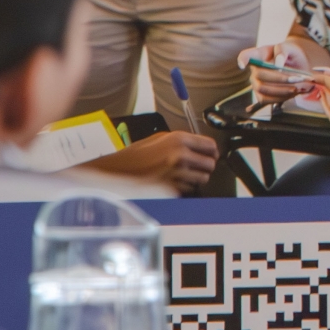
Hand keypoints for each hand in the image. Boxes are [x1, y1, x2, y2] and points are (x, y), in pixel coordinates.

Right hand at [83, 131, 216, 194]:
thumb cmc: (134, 156)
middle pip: (210, 164)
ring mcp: (176, 173)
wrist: (117, 173)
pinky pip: (188, 190)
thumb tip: (199, 145)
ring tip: (181, 175)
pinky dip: (183, 188)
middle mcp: (180, 155)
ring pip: (202, 179)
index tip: (212, 154)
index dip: (212, 151)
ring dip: (195, 178)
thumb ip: (180, 140)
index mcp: (178, 139)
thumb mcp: (158, 139)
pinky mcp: (172, 189)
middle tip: (197, 167)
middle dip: (205, 166)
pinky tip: (171, 183)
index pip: (210, 145)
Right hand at [239, 42, 308, 102]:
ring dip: (282, 90)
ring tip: (297, 87)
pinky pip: (267, 100)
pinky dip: (281, 98)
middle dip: (280, 78)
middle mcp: (255, 70)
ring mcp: (257, 84)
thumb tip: (278, 64)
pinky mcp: (262, 96)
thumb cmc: (290, 54)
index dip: (242, 60)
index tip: (242, 65)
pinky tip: (293, 93)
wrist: (298, 67)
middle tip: (298, 78)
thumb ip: (282, 50)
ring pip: (263, 90)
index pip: (246, 55)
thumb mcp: (289, 47)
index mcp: (259, 55)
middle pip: (260, 75)